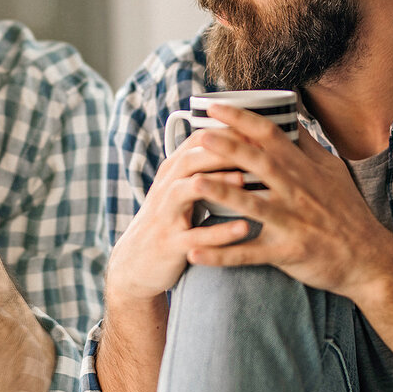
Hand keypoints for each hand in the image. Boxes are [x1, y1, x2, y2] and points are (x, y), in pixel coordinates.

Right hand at [104, 131, 256, 304]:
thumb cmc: (167, 222)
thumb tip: (235, 144)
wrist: (135, 263)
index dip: (226, 132)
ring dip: (218, 184)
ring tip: (245, 181)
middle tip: (257, 147)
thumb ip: (199, 168)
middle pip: (191, 159)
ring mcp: (166, 215)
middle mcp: (166, 188)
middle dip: (224, 150)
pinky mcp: (171, 244)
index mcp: (172, 172)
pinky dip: (220, 232)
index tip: (257, 128)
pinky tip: (243, 228)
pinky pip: (196, 236)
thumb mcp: (177, 189)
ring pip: (188, 191)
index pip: (197, 140)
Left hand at [183, 104, 392, 299]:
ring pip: (253, 206)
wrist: (369, 259)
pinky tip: (194, 254)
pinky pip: (249, 254)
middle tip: (200, 135)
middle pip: (259, 163)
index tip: (215, 107)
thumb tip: (290, 116)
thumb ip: (307, 146)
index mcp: (303, 170)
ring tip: (193, 184)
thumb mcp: (333, 171)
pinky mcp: (287, 252)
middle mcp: (297, 192)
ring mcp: (292, 223)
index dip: (242, 119)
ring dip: (223, 194)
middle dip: (229, 148)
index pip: (271, 135)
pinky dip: (221, 254)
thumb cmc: (347, 212)